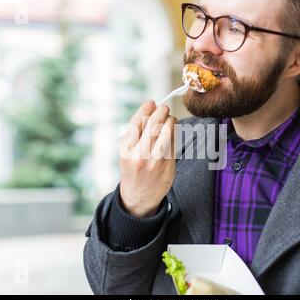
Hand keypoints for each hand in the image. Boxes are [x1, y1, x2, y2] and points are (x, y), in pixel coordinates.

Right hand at [119, 101, 176, 217]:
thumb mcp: (125, 153)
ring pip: (166, 132)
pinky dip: (174, 132)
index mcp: (126, 150)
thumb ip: (134, 134)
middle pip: (153, 124)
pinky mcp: (168, 165)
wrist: (139, 197)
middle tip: (164, 107)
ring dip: (170, 120)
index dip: (145, 109)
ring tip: (170, 118)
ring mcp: (155, 161)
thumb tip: (149, 111)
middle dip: (161, 112)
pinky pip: (173, 143)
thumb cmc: (133, 170)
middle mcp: (140, 155)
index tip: (151, 102)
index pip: (137, 123)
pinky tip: (172, 130)